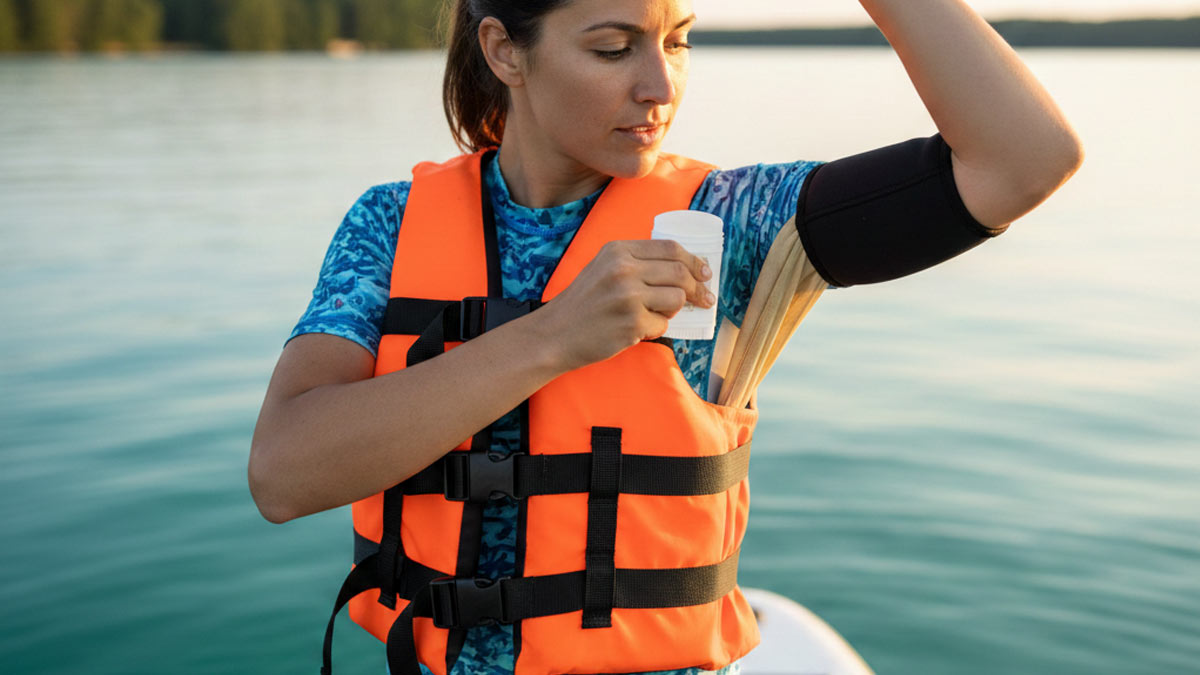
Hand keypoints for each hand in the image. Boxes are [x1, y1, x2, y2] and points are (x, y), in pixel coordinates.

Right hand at [536, 239, 714, 370]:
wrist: (555, 334)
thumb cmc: (583, 303)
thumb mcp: (604, 267)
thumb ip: (637, 262)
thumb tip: (684, 268)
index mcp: (618, 250)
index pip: (670, 248)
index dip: (694, 261)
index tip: (705, 273)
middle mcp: (624, 270)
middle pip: (680, 273)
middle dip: (698, 288)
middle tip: (704, 299)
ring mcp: (628, 297)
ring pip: (677, 299)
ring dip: (674, 310)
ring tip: (657, 315)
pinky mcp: (632, 324)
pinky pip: (662, 325)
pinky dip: (656, 329)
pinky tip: (637, 329)